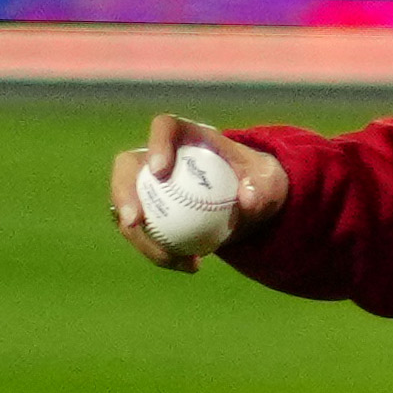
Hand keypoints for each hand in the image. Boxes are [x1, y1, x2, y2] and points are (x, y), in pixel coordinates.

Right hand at [107, 111, 281, 268]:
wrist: (254, 201)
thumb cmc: (260, 181)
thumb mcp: (270, 182)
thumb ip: (262, 188)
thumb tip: (246, 200)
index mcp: (188, 136)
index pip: (164, 127)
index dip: (155, 144)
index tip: (159, 171)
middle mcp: (160, 156)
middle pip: (127, 166)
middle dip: (122, 193)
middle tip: (134, 222)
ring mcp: (149, 185)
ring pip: (127, 206)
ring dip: (141, 236)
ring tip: (172, 257)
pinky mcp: (149, 211)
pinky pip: (143, 233)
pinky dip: (161, 252)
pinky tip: (189, 264)